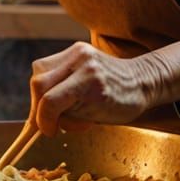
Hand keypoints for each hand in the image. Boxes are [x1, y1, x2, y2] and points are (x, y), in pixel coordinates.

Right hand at [29, 43, 155, 136]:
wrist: (141, 80)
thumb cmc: (122, 105)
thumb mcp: (94, 117)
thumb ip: (66, 116)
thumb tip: (39, 122)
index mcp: (90, 82)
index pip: (50, 101)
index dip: (43, 120)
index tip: (48, 131)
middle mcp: (82, 62)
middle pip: (39, 83)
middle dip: (38, 107)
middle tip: (48, 121)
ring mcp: (77, 52)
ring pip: (39, 71)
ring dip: (41, 94)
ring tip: (58, 105)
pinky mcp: (75, 49)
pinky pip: (49, 65)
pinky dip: (49, 82)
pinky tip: (61, 91)